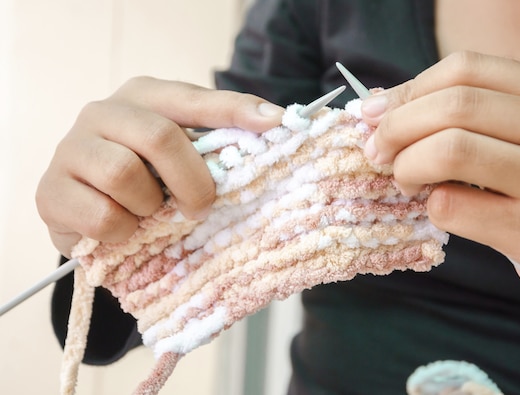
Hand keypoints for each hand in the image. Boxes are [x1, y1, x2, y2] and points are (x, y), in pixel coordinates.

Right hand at [36, 77, 283, 257]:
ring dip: (150, 207)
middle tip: (202, 206)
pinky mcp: (50, 192)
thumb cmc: (147, 184)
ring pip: (125, 175)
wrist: (90, 221)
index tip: (277, 124)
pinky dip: (123, 231)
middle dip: (192, 181)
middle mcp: (104, 112)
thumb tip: (275, 124)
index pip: (194, 98)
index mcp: (143, 96)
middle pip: (159, 136)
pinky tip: (123, 230)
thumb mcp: (182, 159)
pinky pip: (102, 215)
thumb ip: (216, 142)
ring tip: (149, 214)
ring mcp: (71, 149)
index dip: (236, 110)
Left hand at [361, 51, 519, 336]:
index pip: (466, 69)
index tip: (379, 114)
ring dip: (407, 165)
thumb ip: (475, 117)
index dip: (410, 89)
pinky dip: (430, 205)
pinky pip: (453, 206)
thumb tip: (386, 110)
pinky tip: (439, 208)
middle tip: (378, 150)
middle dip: (397, 127)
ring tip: (405, 178)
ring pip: (450, 149)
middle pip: (453, 106)